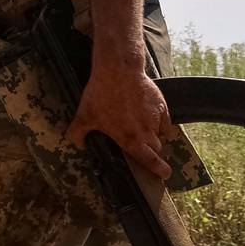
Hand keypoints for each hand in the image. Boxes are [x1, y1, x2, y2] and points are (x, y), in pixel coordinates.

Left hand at [67, 64, 173, 179]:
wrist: (118, 71)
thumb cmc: (101, 95)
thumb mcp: (83, 116)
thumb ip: (78, 134)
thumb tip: (78, 145)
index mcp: (130, 139)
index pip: (149, 160)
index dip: (158, 169)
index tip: (165, 174)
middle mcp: (146, 131)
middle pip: (157, 149)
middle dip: (152, 153)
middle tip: (145, 151)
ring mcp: (156, 118)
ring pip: (161, 135)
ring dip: (154, 137)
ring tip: (143, 132)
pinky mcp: (162, 105)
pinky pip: (166, 121)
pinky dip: (161, 124)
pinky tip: (152, 120)